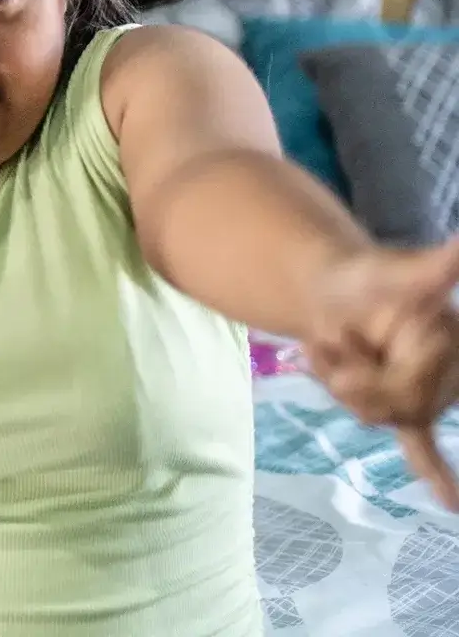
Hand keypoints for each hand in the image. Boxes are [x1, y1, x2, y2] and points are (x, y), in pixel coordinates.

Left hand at [304, 238, 458, 507]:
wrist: (336, 288)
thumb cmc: (364, 277)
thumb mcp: (389, 272)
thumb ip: (431, 268)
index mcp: (448, 341)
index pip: (402, 390)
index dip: (353, 369)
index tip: (329, 337)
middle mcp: (449, 372)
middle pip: (389, 410)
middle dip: (345, 378)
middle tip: (328, 340)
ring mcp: (431, 391)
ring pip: (379, 419)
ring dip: (341, 387)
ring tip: (335, 347)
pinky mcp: (409, 403)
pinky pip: (426, 448)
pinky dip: (440, 475)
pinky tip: (453, 504)